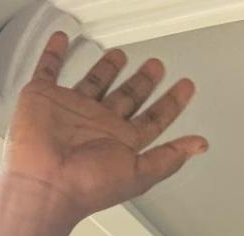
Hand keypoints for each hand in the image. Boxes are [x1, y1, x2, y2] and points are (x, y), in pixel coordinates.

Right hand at [0, 33, 206, 224]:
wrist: (46, 183)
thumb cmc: (87, 186)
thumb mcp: (140, 174)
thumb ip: (169, 158)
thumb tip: (199, 146)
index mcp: (121, 142)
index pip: (153, 119)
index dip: (171, 103)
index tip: (184, 88)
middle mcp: (98, 125)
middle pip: (126, 97)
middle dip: (142, 82)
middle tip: (155, 67)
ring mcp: (72, 110)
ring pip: (94, 82)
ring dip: (106, 68)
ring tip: (119, 54)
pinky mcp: (44, 97)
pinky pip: (49, 69)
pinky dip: (53, 54)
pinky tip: (62, 41)